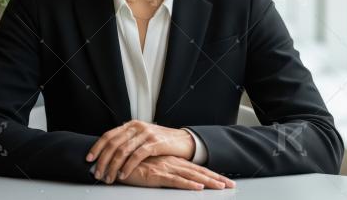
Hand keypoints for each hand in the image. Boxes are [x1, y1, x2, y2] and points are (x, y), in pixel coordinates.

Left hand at [86, 120, 194, 182]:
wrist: (183, 141)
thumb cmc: (161, 141)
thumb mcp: (142, 137)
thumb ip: (128, 141)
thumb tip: (109, 153)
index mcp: (131, 125)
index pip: (109, 135)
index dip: (97, 147)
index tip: (89, 159)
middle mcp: (137, 127)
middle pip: (113, 144)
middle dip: (103, 160)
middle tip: (98, 173)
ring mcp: (146, 134)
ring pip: (122, 151)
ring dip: (113, 166)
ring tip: (109, 177)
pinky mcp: (155, 143)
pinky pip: (137, 155)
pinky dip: (128, 166)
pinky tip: (123, 174)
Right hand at [111, 155, 234, 189]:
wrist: (115, 159)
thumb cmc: (131, 164)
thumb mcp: (151, 166)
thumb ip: (163, 169)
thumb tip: (174, 176)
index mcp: (172, 161)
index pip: (195, 168)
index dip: (211, 174)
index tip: (225, 181)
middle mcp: (171, 163)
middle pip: (198, 172)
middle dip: (215, 179)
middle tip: (231, 185)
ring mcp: (165, 168)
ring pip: (191, 176)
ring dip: (207, 182)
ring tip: (221, 187)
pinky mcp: (156, 175)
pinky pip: (175, 181)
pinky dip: (188, 185)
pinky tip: (198, 188)